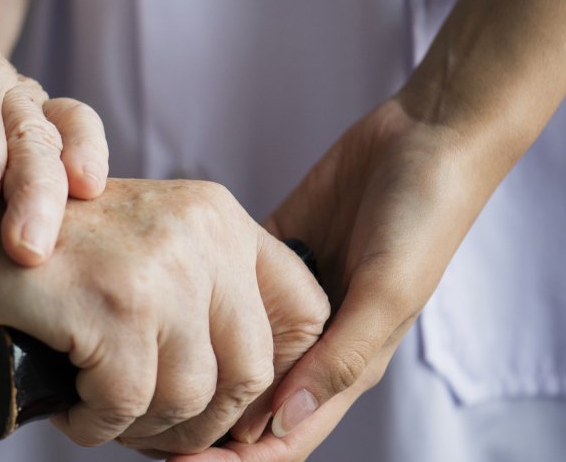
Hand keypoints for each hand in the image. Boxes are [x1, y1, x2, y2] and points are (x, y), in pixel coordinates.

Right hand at [0, 178, 328, 454]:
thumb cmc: (55, 258)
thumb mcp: (149, 254)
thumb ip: (209, 301)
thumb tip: (267, 403)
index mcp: (218, 215)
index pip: (304, 311)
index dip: (278, 377)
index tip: (231, 406)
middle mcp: (200, 232)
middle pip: (250, 372)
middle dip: (201, 421)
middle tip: (150, 426)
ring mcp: (159, 266)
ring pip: (189, 398)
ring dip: (141, 426)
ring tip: (100, 410)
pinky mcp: (111, 304)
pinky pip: (125, 406)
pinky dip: (95, 426)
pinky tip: (71, 407)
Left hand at [175, 99, 492, 461]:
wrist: (427, 137)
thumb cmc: (423, 217)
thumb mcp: (388, 291)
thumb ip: (341, 358)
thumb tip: (284, 421)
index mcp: (347, 363)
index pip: (283, 436)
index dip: (232, 461)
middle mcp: (314, 341)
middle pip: (248, 406)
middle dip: (199, 426)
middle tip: (138, 425)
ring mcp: (289, 300)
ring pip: (231, 354)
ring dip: (193, 371)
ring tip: (139, 374)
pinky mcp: (272, 257)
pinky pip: (226, 293)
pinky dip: (197, 308)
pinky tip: (158, 310)